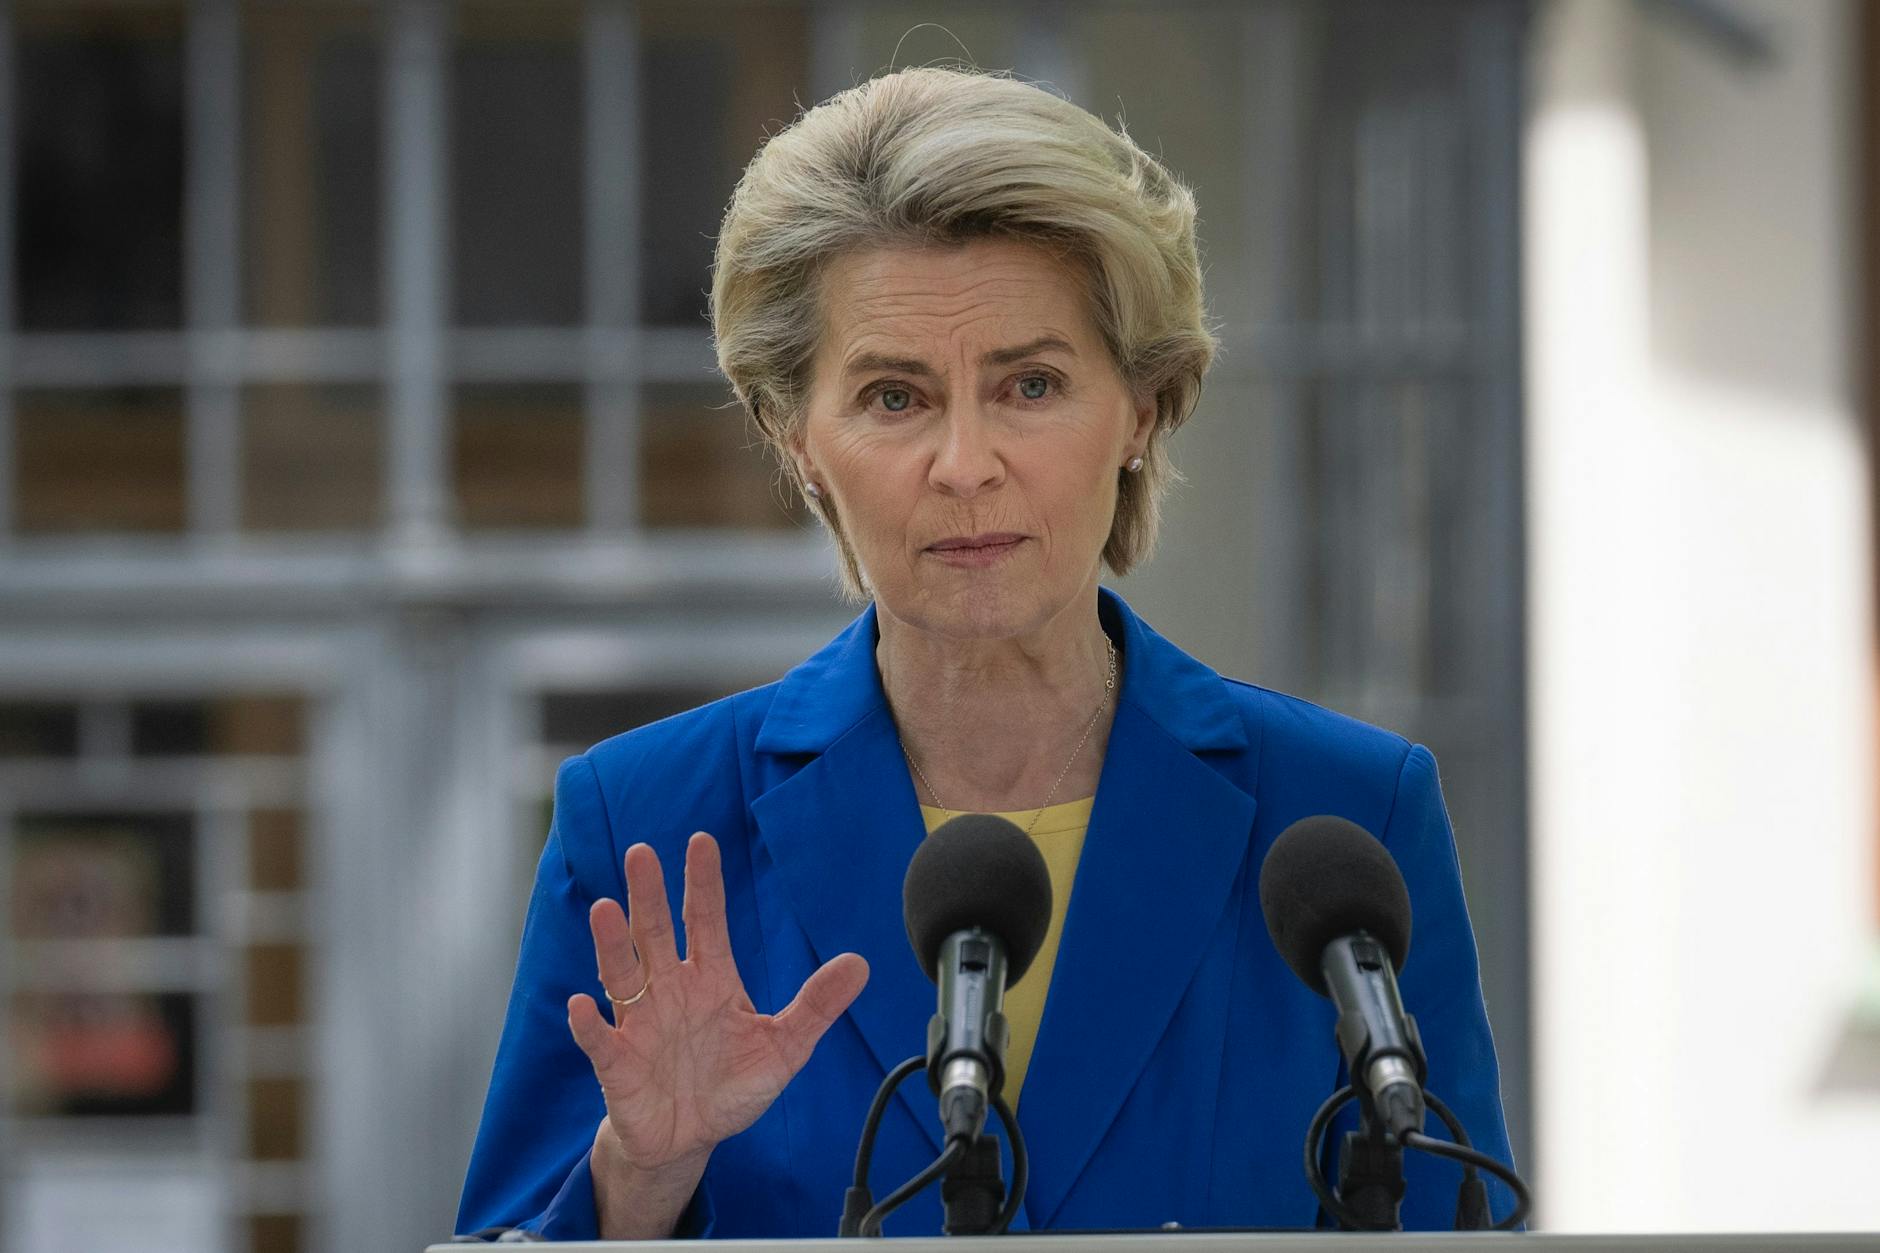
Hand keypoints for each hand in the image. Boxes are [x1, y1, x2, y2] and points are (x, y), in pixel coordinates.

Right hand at [568, 833, 869, 1174]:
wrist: (690, 1139)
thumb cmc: (731, 1085)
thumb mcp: (784, 1046)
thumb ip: (816, 1005)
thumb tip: (860, 964)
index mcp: (710, 979)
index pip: (705, 921)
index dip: (704, 883)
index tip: (701, 841)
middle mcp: (670, 991)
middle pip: (656, 933)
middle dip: (649, 895)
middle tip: (642, 853)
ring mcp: (640, 1024)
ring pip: (622, 975)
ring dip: (612, 944)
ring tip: (604, 909)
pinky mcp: (618, 1065)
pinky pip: (600, 1041)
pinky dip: (589, 1024)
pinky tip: (582, 1004)